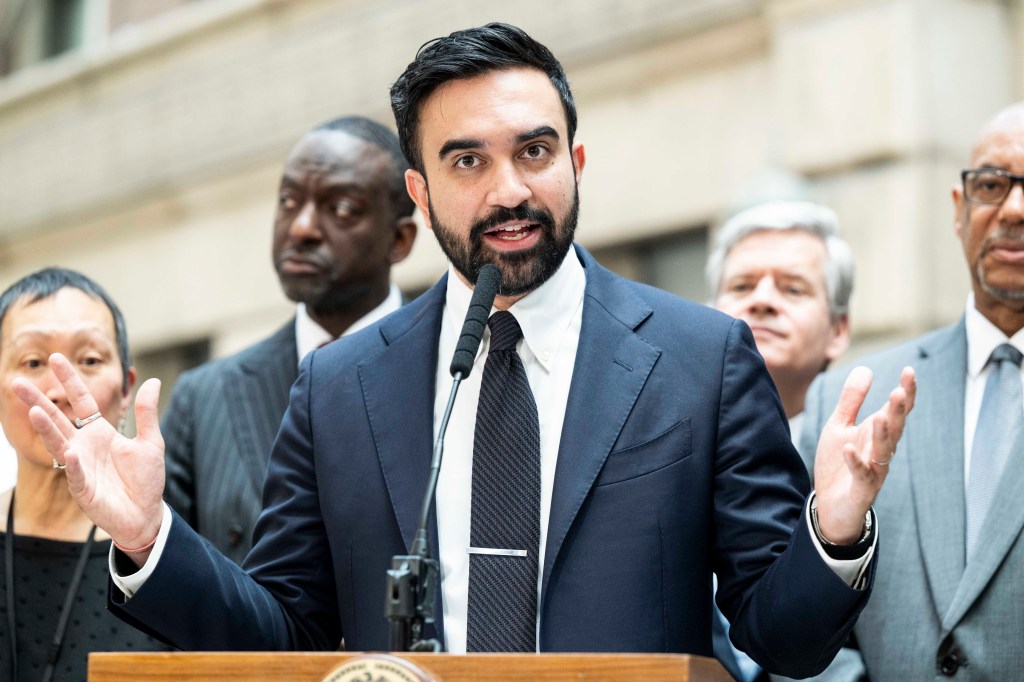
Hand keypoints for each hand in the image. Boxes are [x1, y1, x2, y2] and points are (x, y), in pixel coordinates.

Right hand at [12, 353, 165, 564]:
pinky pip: (76, 474)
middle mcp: (84, 446)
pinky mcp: (83, 489)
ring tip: (34, 411)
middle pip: (58, 419)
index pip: (81, 402)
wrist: (146, 515)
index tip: (56, 358)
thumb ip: (147, 413)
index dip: (70, 381)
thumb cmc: (145, 480)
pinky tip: (70, 453)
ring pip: (58, 444)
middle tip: (18, 383)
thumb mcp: (150, 442)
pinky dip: (74, 464)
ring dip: (47, 429)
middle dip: (39, 401)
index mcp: (99, 433)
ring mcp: (80, 467)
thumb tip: (154, 382)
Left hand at [813, 365, 915, 543]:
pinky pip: (862, 475)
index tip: (910, 371)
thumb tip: (865, 368)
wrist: (829, 505)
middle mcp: (881, 451)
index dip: (906, 393)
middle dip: (897, 412)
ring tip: (881, 416)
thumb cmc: (838, 463)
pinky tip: (849, 449)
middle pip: (894, 428)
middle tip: (899, 392)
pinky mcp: (861, 489)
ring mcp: (873, 470)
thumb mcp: (840, 426)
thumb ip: (851, 400)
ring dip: (882, 434)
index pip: (896, 411)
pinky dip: (856, 462)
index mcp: (877, 434)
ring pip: (883, 451)